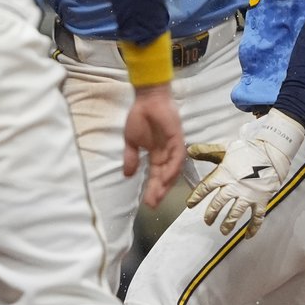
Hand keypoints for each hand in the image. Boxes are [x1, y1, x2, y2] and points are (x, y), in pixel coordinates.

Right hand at [122, 82, 183, 208]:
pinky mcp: (178, 139)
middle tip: (152, 205)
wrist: (147, 99)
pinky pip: (177, 157)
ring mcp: (173, 147)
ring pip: (172, 170)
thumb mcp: (131, 141)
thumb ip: (131, 158)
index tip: (147, 203)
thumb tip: (127, 175)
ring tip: (157, 196)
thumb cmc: (139, 117)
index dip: (152, 189)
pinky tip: (166, 178)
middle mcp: (167, 154)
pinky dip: (172, 168)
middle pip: (165, 177)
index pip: (156, 176)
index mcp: (157, 155)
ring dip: (166, 184)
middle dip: (159, 191)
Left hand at [185, 109, 303, 235]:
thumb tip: (190, 150)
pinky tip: (247, 236)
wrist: (272, 152)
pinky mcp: (262, 200)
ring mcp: (249, 195)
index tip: (190, 205)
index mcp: (224, 174)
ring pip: (236, 212)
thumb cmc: (247, 151)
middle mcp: (235, 186)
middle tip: (207, 221)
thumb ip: (207, 151)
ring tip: (223, 231)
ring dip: (229, 223)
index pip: (206, 187)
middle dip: (212, 213)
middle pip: (219, 202)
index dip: (196, 196)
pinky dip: (253, 227)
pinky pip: (257, 217)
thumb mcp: (225, 149)